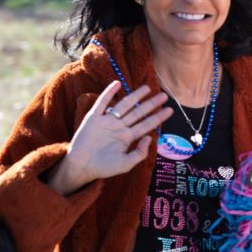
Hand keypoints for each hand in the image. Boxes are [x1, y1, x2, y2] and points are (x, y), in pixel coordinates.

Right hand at [47, 80, 171, 194]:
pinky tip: (117, 84)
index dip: (158, 117)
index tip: (169, 110)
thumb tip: (149, 137)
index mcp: (127, 137)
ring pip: (124, 105)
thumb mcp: (126, 164)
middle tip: (164, 95)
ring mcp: (107, 121)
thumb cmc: (103, 168)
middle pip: (138, 113)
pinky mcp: (93, 118)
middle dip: (151, 104)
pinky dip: (108, 93)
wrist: (81, 166)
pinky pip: (102, 103)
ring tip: (147, 88)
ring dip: (135, 96)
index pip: (146, 125)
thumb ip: (140, 153)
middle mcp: (119, 127)